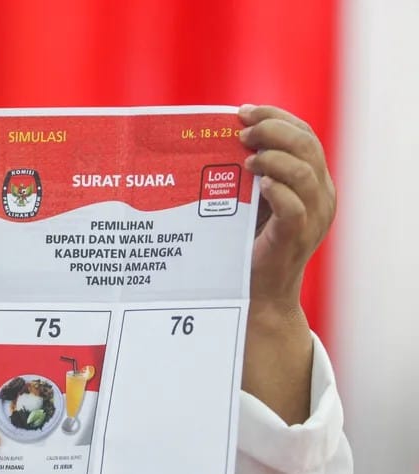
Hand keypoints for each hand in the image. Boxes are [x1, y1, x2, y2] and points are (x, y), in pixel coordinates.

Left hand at [239, 104, 335, 304]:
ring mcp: (313, 218)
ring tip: (246, 159)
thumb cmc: (250, 242)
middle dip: (273, 130)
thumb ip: (252, 172)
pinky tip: (260, 185)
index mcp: (315, 182)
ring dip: (272, 158)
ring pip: (304, 172)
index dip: (277, 117)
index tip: (245, 111)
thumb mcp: (255, 199)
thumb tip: (224, 137)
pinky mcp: (296, 238)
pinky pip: (294, 207)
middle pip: (306, 146)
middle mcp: (321, 196)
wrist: (258, 291)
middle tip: (243, 132)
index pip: (304, 135)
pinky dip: (278, 190)